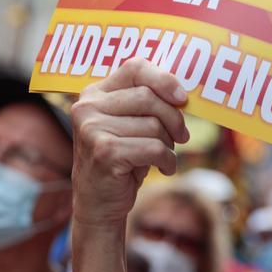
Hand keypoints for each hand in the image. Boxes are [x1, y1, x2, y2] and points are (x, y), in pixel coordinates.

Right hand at [70, 59, 189, 229]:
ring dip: (169, 144)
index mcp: (94, 93)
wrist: (99, 204)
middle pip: (148, 97)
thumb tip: (182, 93)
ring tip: (163, 156)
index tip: (183, 98)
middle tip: (181, 136)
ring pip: (154, 125)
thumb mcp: (132, 126)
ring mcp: (92, 129)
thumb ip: (148, 103)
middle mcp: (88, 107)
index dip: (164, 79)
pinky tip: (164, 168)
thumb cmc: (123, 160)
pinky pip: (154, 148)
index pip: (135, 68)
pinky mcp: (104, 152)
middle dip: (174, 118)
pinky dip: (168, 160)